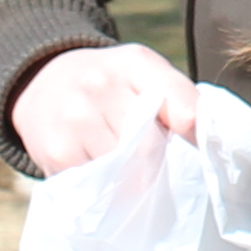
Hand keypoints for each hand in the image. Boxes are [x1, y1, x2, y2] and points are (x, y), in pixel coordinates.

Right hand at [11, 42, 197, 175]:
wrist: (41, 82)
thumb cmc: (109, 81)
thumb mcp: (145, 71)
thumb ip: (180, 97)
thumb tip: (208, 139)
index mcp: (134, 64)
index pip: (180, 104)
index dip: (196, 134)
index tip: (203, 152)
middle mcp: (99, 86)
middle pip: (151, 146)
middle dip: (159, 158)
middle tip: (155, 158)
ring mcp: (74, 121)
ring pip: (125, 171)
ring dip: (133, 177)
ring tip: (126, 163)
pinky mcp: (56, 153)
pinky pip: (97, 186)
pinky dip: (106, 187)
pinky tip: (101, 170)